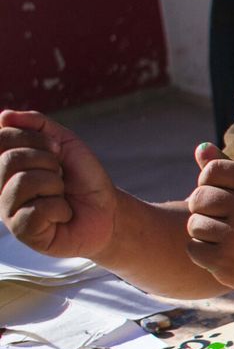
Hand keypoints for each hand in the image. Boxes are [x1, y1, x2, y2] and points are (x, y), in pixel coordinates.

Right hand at [0, 109, 117, 257]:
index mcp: (5, 163)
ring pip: (22, 183)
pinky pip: (35, 211)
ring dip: (54, 185)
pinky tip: (63, 214)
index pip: (1, 137)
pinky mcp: (22, 232)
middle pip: (9, 159)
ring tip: (62, 194)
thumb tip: (4, 116)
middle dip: (47, 162)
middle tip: (62, 175)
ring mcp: (8, 210)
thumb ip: (36, 124)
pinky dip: (59, 208)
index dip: (34, 138)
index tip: (56, 148)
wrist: (108, 210)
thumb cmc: (83, 178)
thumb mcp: (64, 142)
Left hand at [184, 144, 233, 296]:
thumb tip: (200, 148)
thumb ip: (230, 170)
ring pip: (194, 224)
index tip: (224, 195)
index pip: (213, 170)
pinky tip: (226, 254)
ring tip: (228, 239)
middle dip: (205, 209)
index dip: (211, 182)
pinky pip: (193, 248)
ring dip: (205, 233)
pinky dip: (204, 253)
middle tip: (224, 220)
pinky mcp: (225, 262)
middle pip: (199, 198)